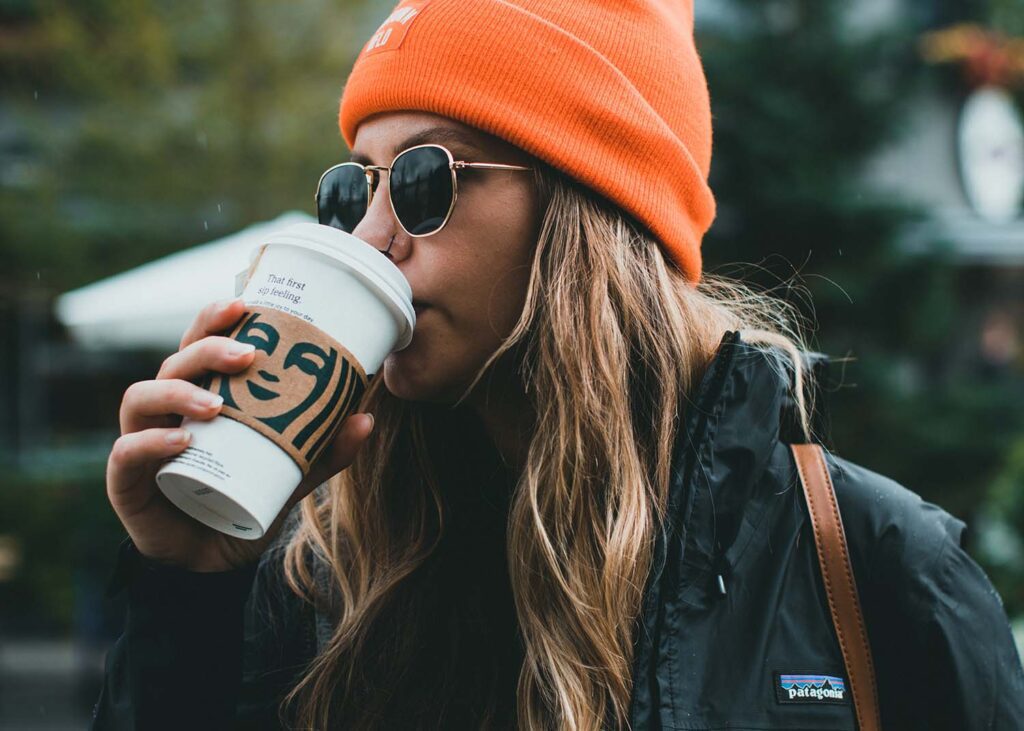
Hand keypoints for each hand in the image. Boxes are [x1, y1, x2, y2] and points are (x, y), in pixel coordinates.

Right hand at [105, 298, 374, 571]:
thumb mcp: (290, 474)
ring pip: (141, 397)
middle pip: (174, 362)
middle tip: (249, 356)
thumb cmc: (244, 502)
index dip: (213, 319)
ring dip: (178, 392)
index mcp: (199, 396)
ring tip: (216, 405)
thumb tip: (365, 418)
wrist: (212, 564)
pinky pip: (127, 453)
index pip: (198, 344)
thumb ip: (324, 450)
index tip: (244, 304)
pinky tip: (183, 440)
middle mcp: (165, 411)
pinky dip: (151, 442)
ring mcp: (141, 442)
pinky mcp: (126, 482)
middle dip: (208, 349)